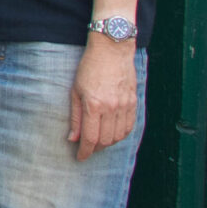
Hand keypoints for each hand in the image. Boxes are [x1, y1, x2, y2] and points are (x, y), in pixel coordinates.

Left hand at [68, 34, 139, 160]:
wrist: (112, 49)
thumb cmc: (89, 67)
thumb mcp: (75, 90)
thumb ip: (75, 116)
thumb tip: (73, 138)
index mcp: (93, 105)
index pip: (90, 138)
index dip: (85, 152)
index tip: (80, 157)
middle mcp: (111, 108)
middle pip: (105, 140)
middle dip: (95, 149)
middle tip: (87, 149)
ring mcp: (124, 105)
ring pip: (118, 136)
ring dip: (108, 143)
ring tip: (99, 142)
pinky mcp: (133, 102)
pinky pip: (129, 127)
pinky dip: (121, 135)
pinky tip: (113, 134)